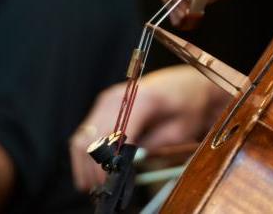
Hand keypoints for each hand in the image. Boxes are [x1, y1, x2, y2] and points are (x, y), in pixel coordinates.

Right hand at [69, 65, 230, 192]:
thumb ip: (152, 146)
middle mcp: (120, 97)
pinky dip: (85, 151)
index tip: (109, 181)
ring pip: (84, 135)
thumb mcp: (180, 130)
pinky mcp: (105, 103)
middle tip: (100, 187)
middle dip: (94, 167)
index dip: (109, 162)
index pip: (115, 136)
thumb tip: (127, 163)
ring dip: (85, 162)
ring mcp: (109, 98)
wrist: (187, 85)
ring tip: (92, 183)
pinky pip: (87, 130)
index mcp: (142, 100)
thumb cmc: (188, 106)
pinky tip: (90, 168)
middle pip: (94, 137)